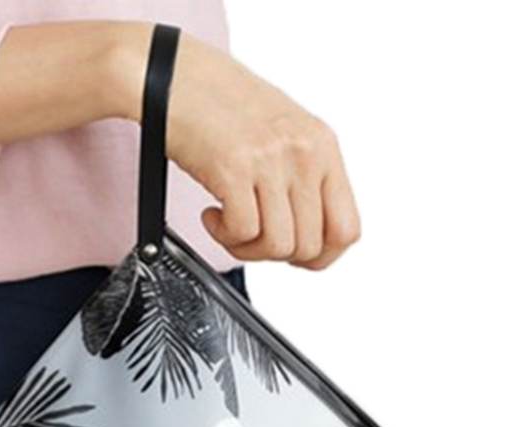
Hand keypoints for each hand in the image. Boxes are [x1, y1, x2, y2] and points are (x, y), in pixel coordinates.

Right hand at [116, 25, 360, 268]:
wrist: (173, 76)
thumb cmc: (222, 106)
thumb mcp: (284, 136)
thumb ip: (304, 180)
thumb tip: (309, 236)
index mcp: (322, 146)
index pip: (347, 229)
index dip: (320, 256)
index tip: (295, 255)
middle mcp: (303, 152)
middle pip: (308, 246)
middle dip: (274, 253)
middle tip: (251, 235)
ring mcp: (271, 160)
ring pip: (278, 246)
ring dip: (247, 248)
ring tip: (228, 224)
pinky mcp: (234, 168)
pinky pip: (242, 233)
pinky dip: (223, 235)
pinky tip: (212, 214)